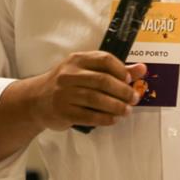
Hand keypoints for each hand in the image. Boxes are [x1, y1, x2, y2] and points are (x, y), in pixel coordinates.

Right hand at [31, 51, 146, 130]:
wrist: (37, 100)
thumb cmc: (68, 84)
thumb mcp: (87, 71)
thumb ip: (115, 70)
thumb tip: (142, 69)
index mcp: (77, 59)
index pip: (104, 59)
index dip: (121, 69)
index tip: (130, 79)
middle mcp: (69, 74)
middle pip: (102, 81)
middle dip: (122, 91)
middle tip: (134, 98)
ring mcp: (64, 93)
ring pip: (97, 99)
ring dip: (116, 106)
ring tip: (126, 111)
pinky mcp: (63, 111)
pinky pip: (88, 116)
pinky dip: (105, 118)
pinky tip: (113, 119)